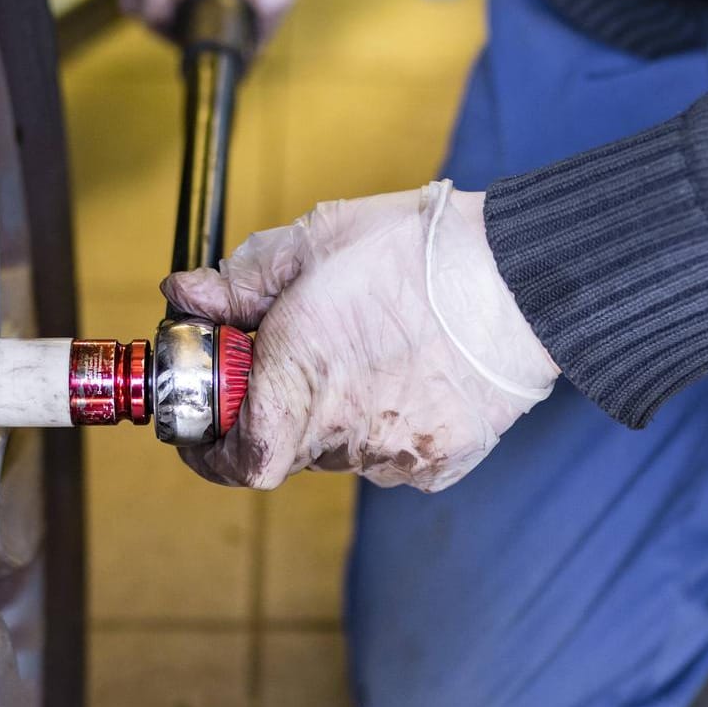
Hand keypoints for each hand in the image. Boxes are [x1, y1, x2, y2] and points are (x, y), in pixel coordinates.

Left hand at [162, 181, 559, 491]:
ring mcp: (396, 455)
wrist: (521, 278)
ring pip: (342, 447)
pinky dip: (391, 420)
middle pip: (287, 445)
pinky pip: (396, 451)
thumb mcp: (311, 244)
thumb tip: (186, 295)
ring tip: (372, 347)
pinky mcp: (442, 462)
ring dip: (338, 411)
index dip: (209, 453)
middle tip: (298, 353)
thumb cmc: (416, 253)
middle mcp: (342, 435)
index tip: (205, 428)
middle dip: (279, 407)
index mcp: (298, 388)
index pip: (233, 461)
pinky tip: (412, 370)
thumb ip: (238, 281)